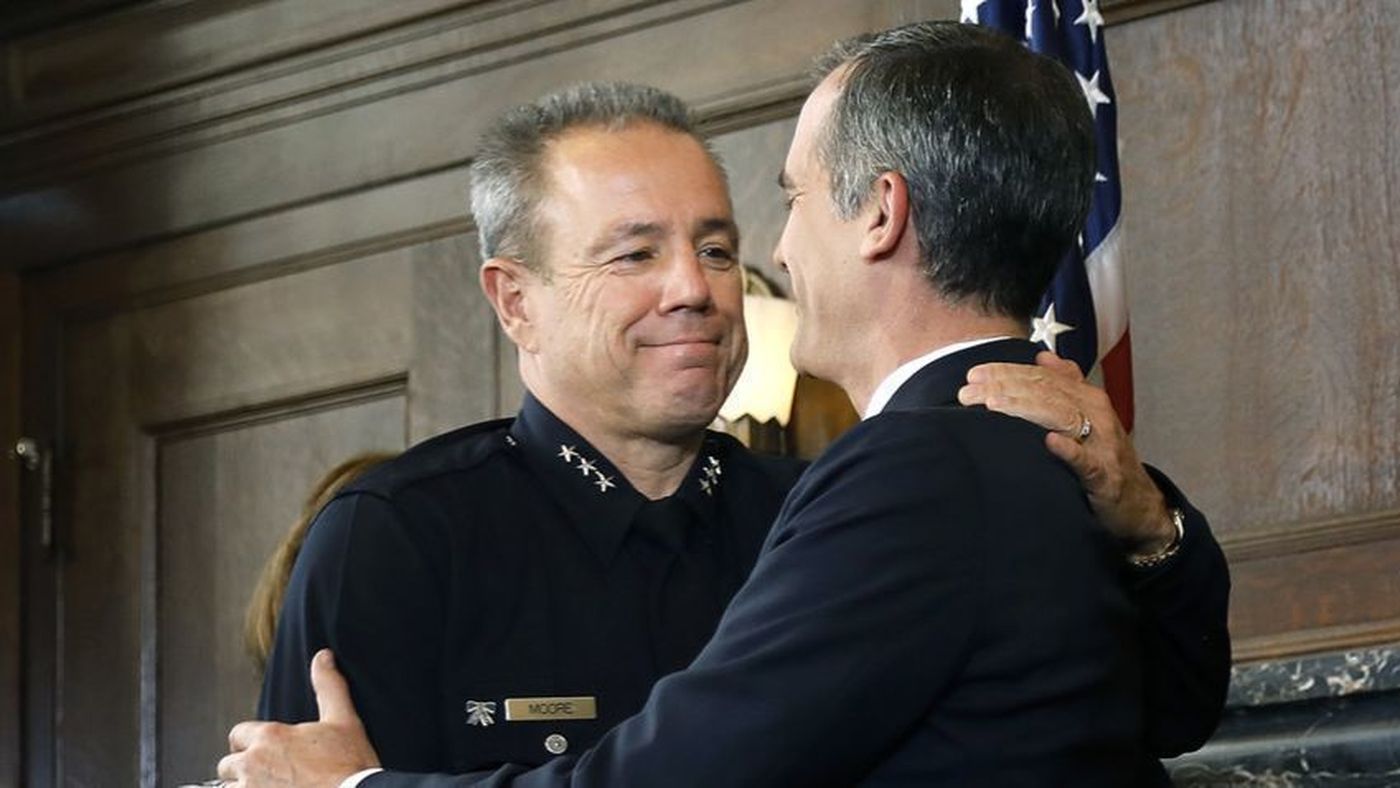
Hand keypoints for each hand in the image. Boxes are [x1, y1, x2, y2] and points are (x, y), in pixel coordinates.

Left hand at [219, 650, 379, 787]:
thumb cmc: (349, 766)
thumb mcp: (344, 720)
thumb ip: (329, 686)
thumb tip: (323, 658)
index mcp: (271, 737)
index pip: (238, 734)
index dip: (250, 742)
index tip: (263, 750)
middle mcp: (254, 763)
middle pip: (227, 764)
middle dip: (242, 768)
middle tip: (265, 774)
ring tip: (267, 787)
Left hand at [958, 351, 1175, 554]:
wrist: (1139, 503)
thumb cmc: (1105, 457)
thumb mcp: (1088, 416)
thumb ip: (1066, 384)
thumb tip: (1044, 356)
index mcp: (1086, 398)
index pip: (1041, 377)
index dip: (1007, 373)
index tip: (974, 375)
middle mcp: (1096, 413)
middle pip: (1045, 392)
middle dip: (1004, 387)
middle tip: (969, 390)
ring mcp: (1102, 444)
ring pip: (1061, 417)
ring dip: (1025, 409)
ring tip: (994, 405)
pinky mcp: (1106, 475)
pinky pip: (1086, 460)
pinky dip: (1069, 450)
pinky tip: (1049, 442)